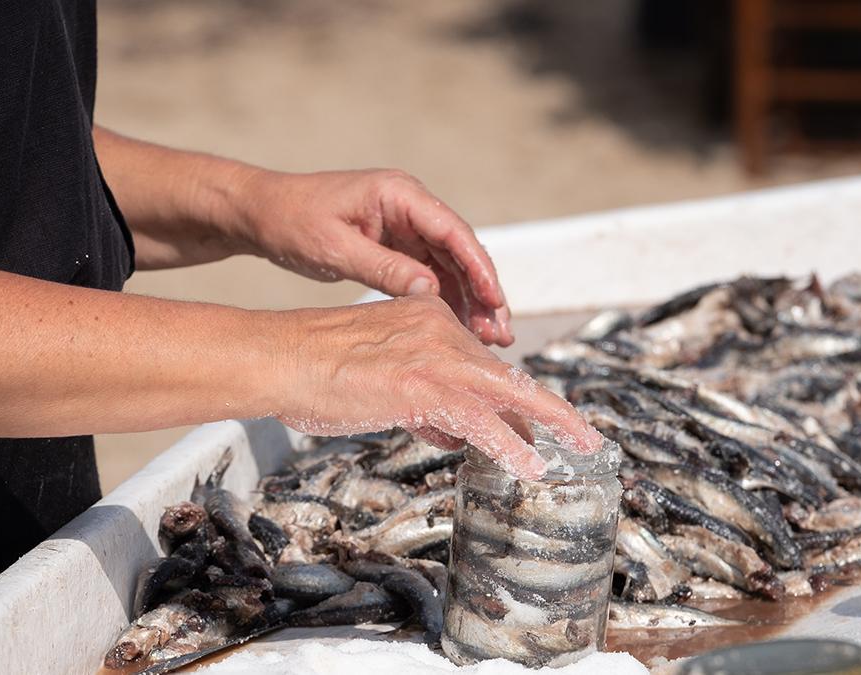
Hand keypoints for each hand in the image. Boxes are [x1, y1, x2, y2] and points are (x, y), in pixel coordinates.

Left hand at [235, 168, 513, 345]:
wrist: (262, 212)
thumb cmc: (291, 220)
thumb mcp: (334, 248)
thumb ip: (382, 267)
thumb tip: (428, 291)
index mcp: (398, 193)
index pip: (452, 231)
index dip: (479, 268)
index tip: (495, 301)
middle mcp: (409, 204)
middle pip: (460, 251)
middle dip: (483, 293)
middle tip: (500, 334)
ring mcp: (405, 224)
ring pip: (451, 266)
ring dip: (469, 301)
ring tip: (487, 339)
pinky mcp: (396, 244)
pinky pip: (431, 273)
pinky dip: (446, 300)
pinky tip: (458, 328)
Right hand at [271, 295, 605, 478]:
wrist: (279, 358)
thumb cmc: (315, 372)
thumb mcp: (379, 381)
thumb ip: (422, 401)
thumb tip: (453, 432)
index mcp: (428, 320)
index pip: (482, 364)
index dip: (512, 400)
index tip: (535, 422)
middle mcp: (439, 330)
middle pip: (507, 374)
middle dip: (549, 408)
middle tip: (581, 433)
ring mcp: (434, 356)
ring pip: (508, 393)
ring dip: (550, 424)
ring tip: (581, 446)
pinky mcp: (423, 384)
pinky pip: (480, 419)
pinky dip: (509, 444)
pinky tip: (530, 464)